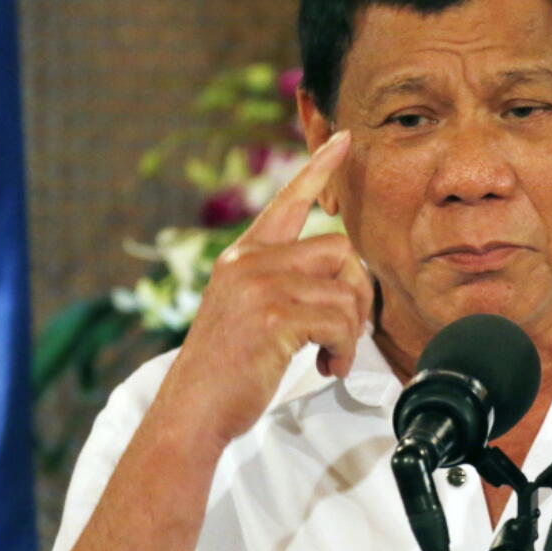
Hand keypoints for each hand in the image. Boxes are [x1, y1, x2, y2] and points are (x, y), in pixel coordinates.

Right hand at [152, 130, 373, 450]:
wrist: (192, 410)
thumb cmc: (226, 371)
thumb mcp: (245, 312)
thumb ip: (280, 285)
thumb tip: (341, 281)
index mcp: (243, 256)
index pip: (286, 201)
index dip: (319, 169)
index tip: (344, 140)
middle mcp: (249, 261)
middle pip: (340, 248)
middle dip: (358, 293)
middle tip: (347, 332)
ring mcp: (259, 285)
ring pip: (345, 288)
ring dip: (351, 330)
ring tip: (330, 355)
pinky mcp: (274, 316)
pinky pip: (340, 319)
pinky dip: (343, 349)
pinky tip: (324, 366)